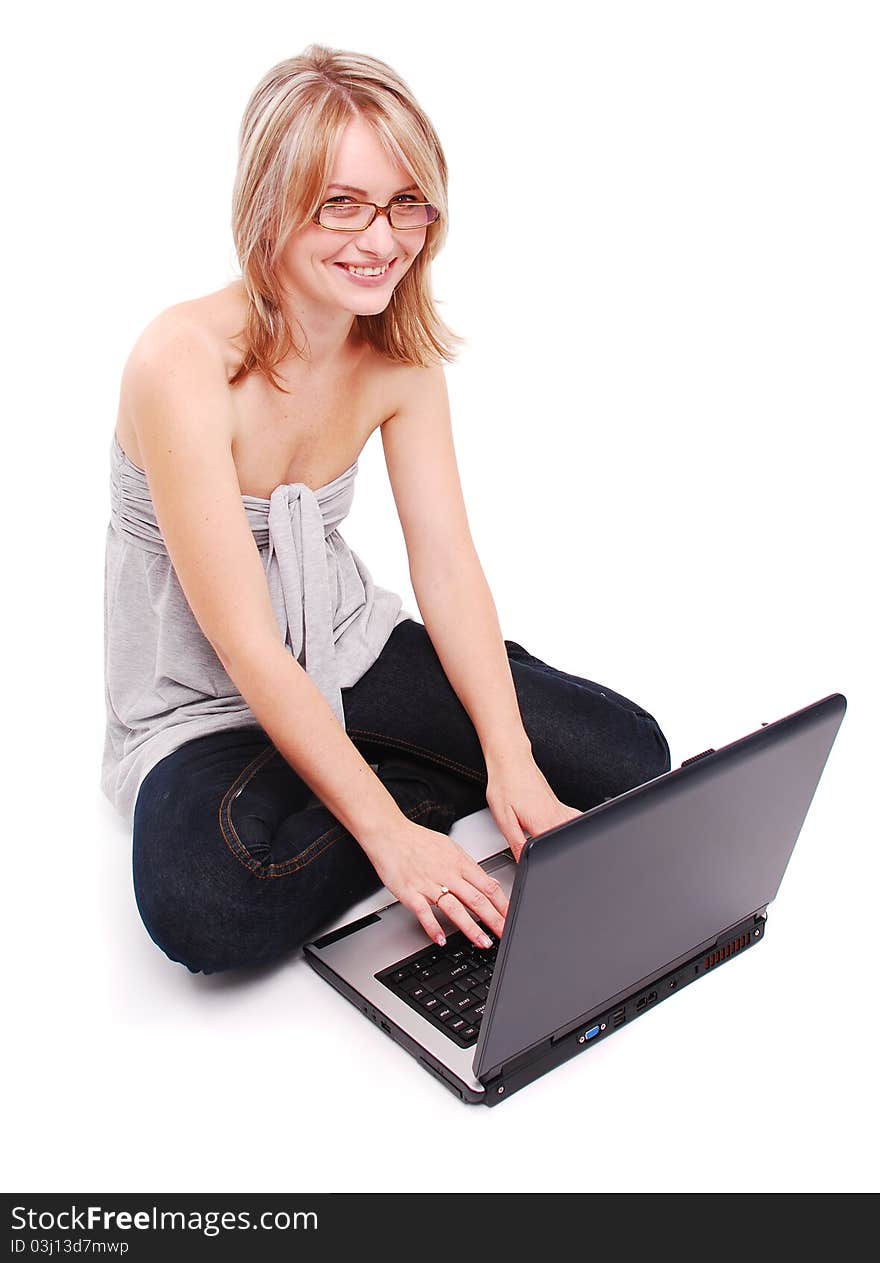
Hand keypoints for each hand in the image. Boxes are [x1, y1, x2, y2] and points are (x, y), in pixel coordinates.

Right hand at [364, 817, 509, 948]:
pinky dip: (433, 927)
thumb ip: (469, 866)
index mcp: (459, 863)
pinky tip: (441, 940)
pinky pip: (424, 913)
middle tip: (504, 934)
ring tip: (483, 942)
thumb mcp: (450, 847)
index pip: (487, 885)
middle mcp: (447, 874)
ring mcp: (429, 884)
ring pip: (455, 908)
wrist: (389, 833)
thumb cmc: (417, 840)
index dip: (502, 904)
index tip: (511, 917)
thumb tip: (488, 881)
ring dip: (471, 928)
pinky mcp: (410, 892)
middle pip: (476, 899)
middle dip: (494, 919)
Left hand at [485, 753, 581, 862]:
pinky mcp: (558, 803)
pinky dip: (573, 828)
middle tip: (549, 860)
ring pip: (571, 832)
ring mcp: (558, 808)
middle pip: (564, 843)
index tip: (541, 867)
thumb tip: (522, 861)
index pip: (551, 851)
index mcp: (542, 822)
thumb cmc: (505, 784)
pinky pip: (573, 819)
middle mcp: (555, 816)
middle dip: (559, 854)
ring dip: (567, 841)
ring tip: (559, 849)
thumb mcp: (504, 819)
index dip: (546, 862)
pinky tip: (568, 833)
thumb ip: (516, 842)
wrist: (510, 761)